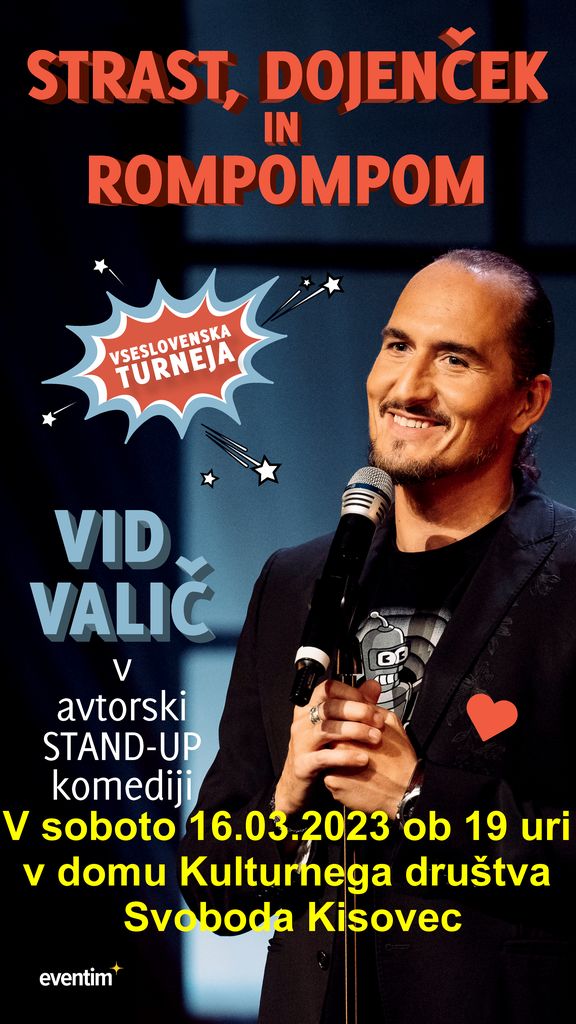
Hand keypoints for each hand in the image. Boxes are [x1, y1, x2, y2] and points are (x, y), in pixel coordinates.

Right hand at [274, 678, 385, 816]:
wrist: (299, 779)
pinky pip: (325, 757)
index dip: (351, 692)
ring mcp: (300, 741)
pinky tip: (363, 759)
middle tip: (378, 721)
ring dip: (355, 731)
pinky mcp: (303, 763)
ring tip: (375, 737)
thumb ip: (355, 704)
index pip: (328, 688)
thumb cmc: (320, 748)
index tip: (370, 702)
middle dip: (358, 712)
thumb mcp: (337, 723)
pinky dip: (346, 757)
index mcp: (310, 706)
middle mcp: (302, 721)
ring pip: (327, 729)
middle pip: (330, 707)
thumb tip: (373, 686)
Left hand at [324, 678, 418, 815]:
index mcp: (350, 731)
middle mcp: (338, 748)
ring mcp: (333, 767)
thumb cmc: (400, 761)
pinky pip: (330, 778)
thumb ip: (373, 705)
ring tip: (357, 765)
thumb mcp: (392, 724)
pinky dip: (340, 778)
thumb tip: (368, 686)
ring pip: (328, 759)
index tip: (351, 728)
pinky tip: (356, 779)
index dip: (343, 724)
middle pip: (328, 739)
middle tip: (356, 749)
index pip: (333, 720)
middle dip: (339, 742)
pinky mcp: (333, 786)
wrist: (405, 793)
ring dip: (338, 760)